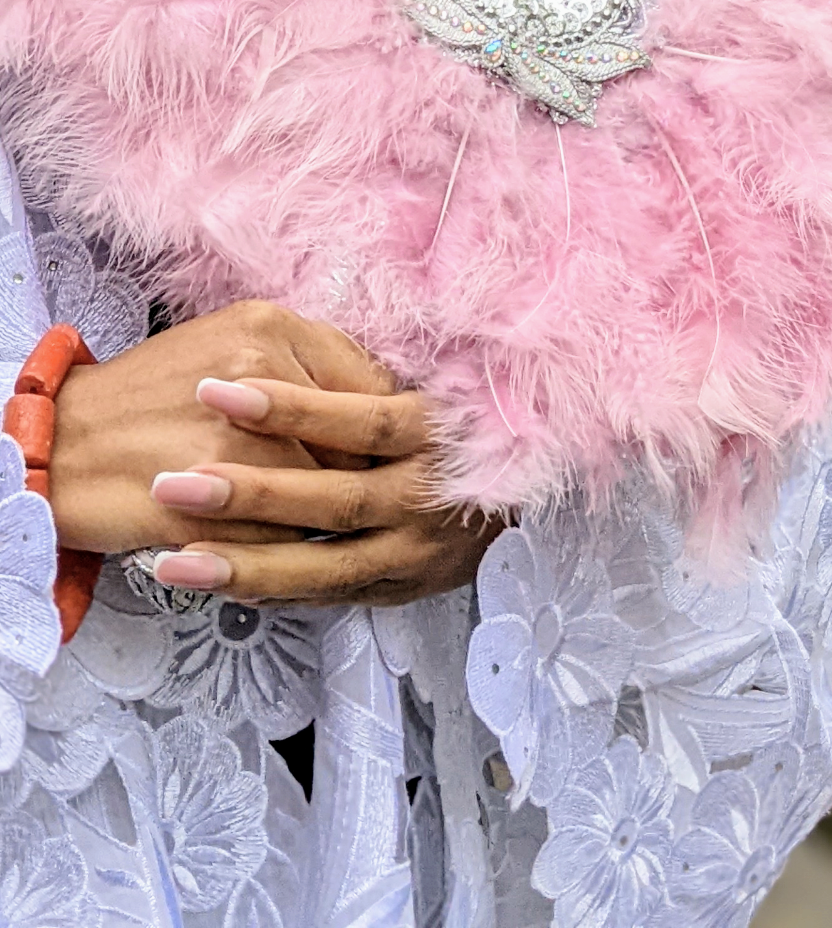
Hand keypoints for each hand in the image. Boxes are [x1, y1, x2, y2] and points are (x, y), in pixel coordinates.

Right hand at [50, 301, 394, 555]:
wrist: (66, 443)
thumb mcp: (233, 344)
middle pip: (356, 448)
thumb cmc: (155, 396)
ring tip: (299, 519)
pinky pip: (283, 543)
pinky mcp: (208, 504)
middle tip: (345, 496)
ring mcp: (233, 442)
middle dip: (355, 479)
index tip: (380, 456)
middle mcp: (260, 374)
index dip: (381, 433)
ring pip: (324, 500)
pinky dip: (280, 552)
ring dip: (317, 518)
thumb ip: (310, 365)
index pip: (374, 390)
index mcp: (272, 327)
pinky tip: (257, 540)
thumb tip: (386, 404)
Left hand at [149, 373, 503, 604]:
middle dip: (250, 494)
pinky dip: (279, 596)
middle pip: (334, 499)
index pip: (358, 419)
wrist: (531, 485)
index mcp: (435, 433)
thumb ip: (366, 385)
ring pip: (326, 567)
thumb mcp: (432, 386)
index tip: (217, 391)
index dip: (289, 407)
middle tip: (174, 484)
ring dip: (248, 565)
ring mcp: (416, 553)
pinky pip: (334, 597)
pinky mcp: (405, 590)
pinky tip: (224, 588)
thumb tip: (277, 361)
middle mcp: (428, 497)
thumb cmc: (461, 418)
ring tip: (173, 563)